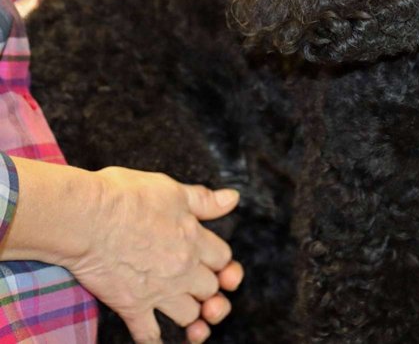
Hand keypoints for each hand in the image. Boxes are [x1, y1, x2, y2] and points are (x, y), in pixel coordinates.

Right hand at [65, 167, 240, 343]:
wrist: (85, 217)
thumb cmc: (125, 197)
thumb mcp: (173, 189)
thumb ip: (204, 200)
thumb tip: (232, 199)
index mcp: (194, 239)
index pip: (223, 258)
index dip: (220, 262)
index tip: (211, 262)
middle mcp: (183, 268)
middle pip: (210, 289)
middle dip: (207, 290)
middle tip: (197, 289)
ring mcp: (159, 290)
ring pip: (189, 315)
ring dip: (189, 315)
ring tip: (183, 312)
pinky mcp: (132, 305)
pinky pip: (149, 334)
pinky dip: (154, 340)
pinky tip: (156, 339)